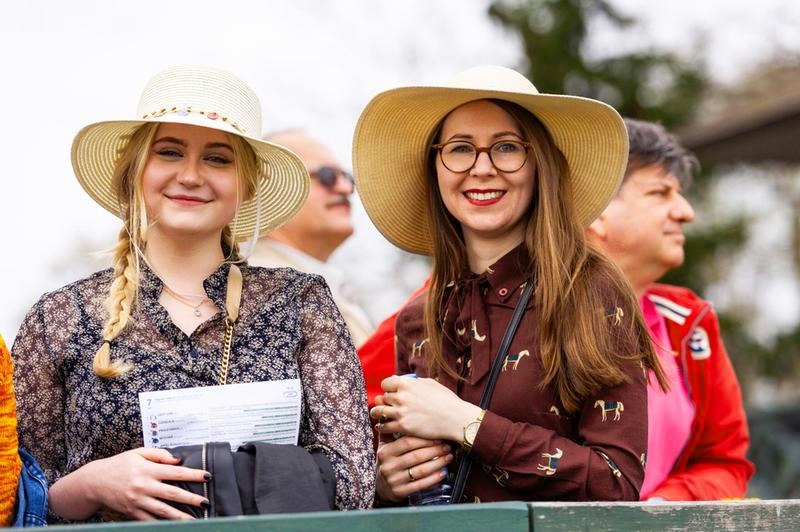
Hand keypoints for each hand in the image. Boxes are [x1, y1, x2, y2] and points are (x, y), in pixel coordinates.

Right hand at [50, 447, 209, 520]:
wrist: (95, 482)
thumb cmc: (119, 464)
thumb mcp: (138, 452)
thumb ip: (159, 454)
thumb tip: (177, 460)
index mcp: (148, 469)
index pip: (176, 472)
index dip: (193, 474)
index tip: (207, 476)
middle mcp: (144, 486)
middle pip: (172, 493)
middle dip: (191, 498)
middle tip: (206, 502)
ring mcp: (138, 501)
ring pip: (163, 511)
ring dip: (180, 516)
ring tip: (195, 520)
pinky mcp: (132, 512)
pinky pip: (150, 520)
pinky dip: (162, 524)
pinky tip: (174, 526)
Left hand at [371, 375, 481, 441]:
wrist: (455, 418)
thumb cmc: (446, 400)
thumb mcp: (430, 383)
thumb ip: (413, 381)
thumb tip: (398, 379)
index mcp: (407, 384)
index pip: (386, 383)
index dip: (387, 388)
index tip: (390, 392)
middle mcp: (401, 396)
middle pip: (383, 397)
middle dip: (385, 401)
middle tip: (387, 405)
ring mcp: (401, 412)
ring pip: (379, 411)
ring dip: (377, 413)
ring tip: (379, 415)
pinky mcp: (403, 427)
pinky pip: (384, 426)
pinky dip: (382, 427)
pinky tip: (383, 426)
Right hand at [375, 435, 452, 502]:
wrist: (381, 488)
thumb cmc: (387, 462)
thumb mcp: (384, 447)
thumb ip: (388, 431)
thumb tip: (388, 411)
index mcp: (385, 452)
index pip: (407, 443)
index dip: (424, 439)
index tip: (438, 436)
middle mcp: (388, 466)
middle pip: (416, 456)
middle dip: (435, 450)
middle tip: (447, 446)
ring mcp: (394, 480)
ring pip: (420, 470)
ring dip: (437, 463)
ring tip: (448, 457)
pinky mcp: (400, 492)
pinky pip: (420, 484)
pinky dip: (433, 479)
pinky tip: (442, 473)